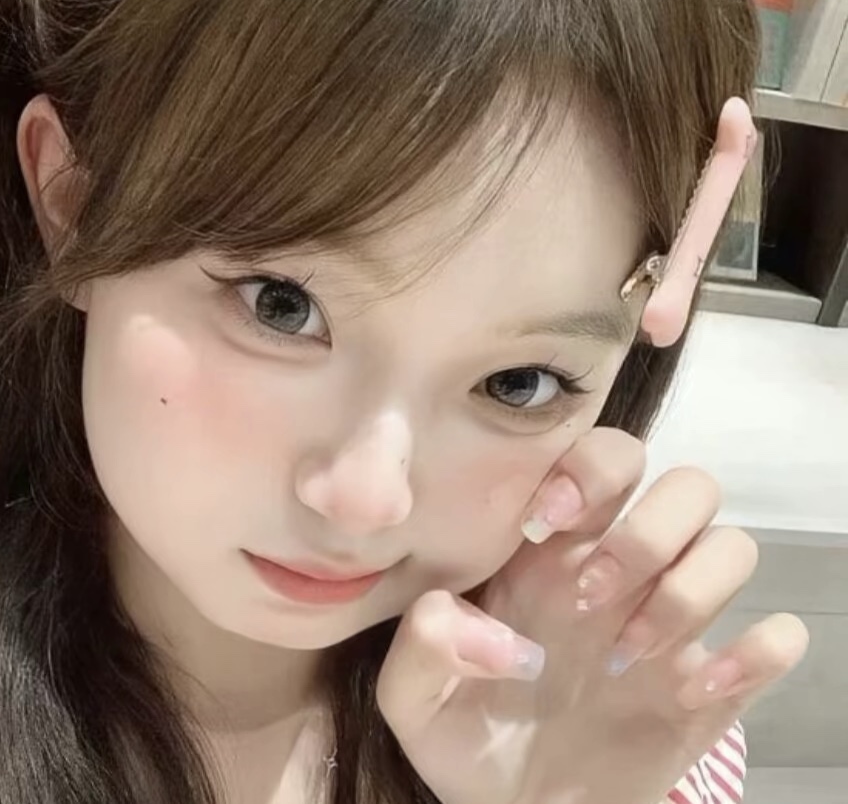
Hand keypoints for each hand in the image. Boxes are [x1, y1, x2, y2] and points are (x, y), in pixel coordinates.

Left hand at [377, 428, 808, 803]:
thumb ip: (423, 643)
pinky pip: (779, 637)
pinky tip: (692, 692)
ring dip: (689, 591)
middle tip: (590, 594)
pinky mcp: (713, 686)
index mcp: (554, 549)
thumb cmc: (464, 735)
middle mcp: (622, 571)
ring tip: (625, 654)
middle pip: (688, 486)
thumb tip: (486, 631)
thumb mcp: (412, 694)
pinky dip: (754, 653)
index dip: (590, 469)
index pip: (606, 456)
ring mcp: (671, 624)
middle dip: (648, 530)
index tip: (547, 523)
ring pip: (733, 547)